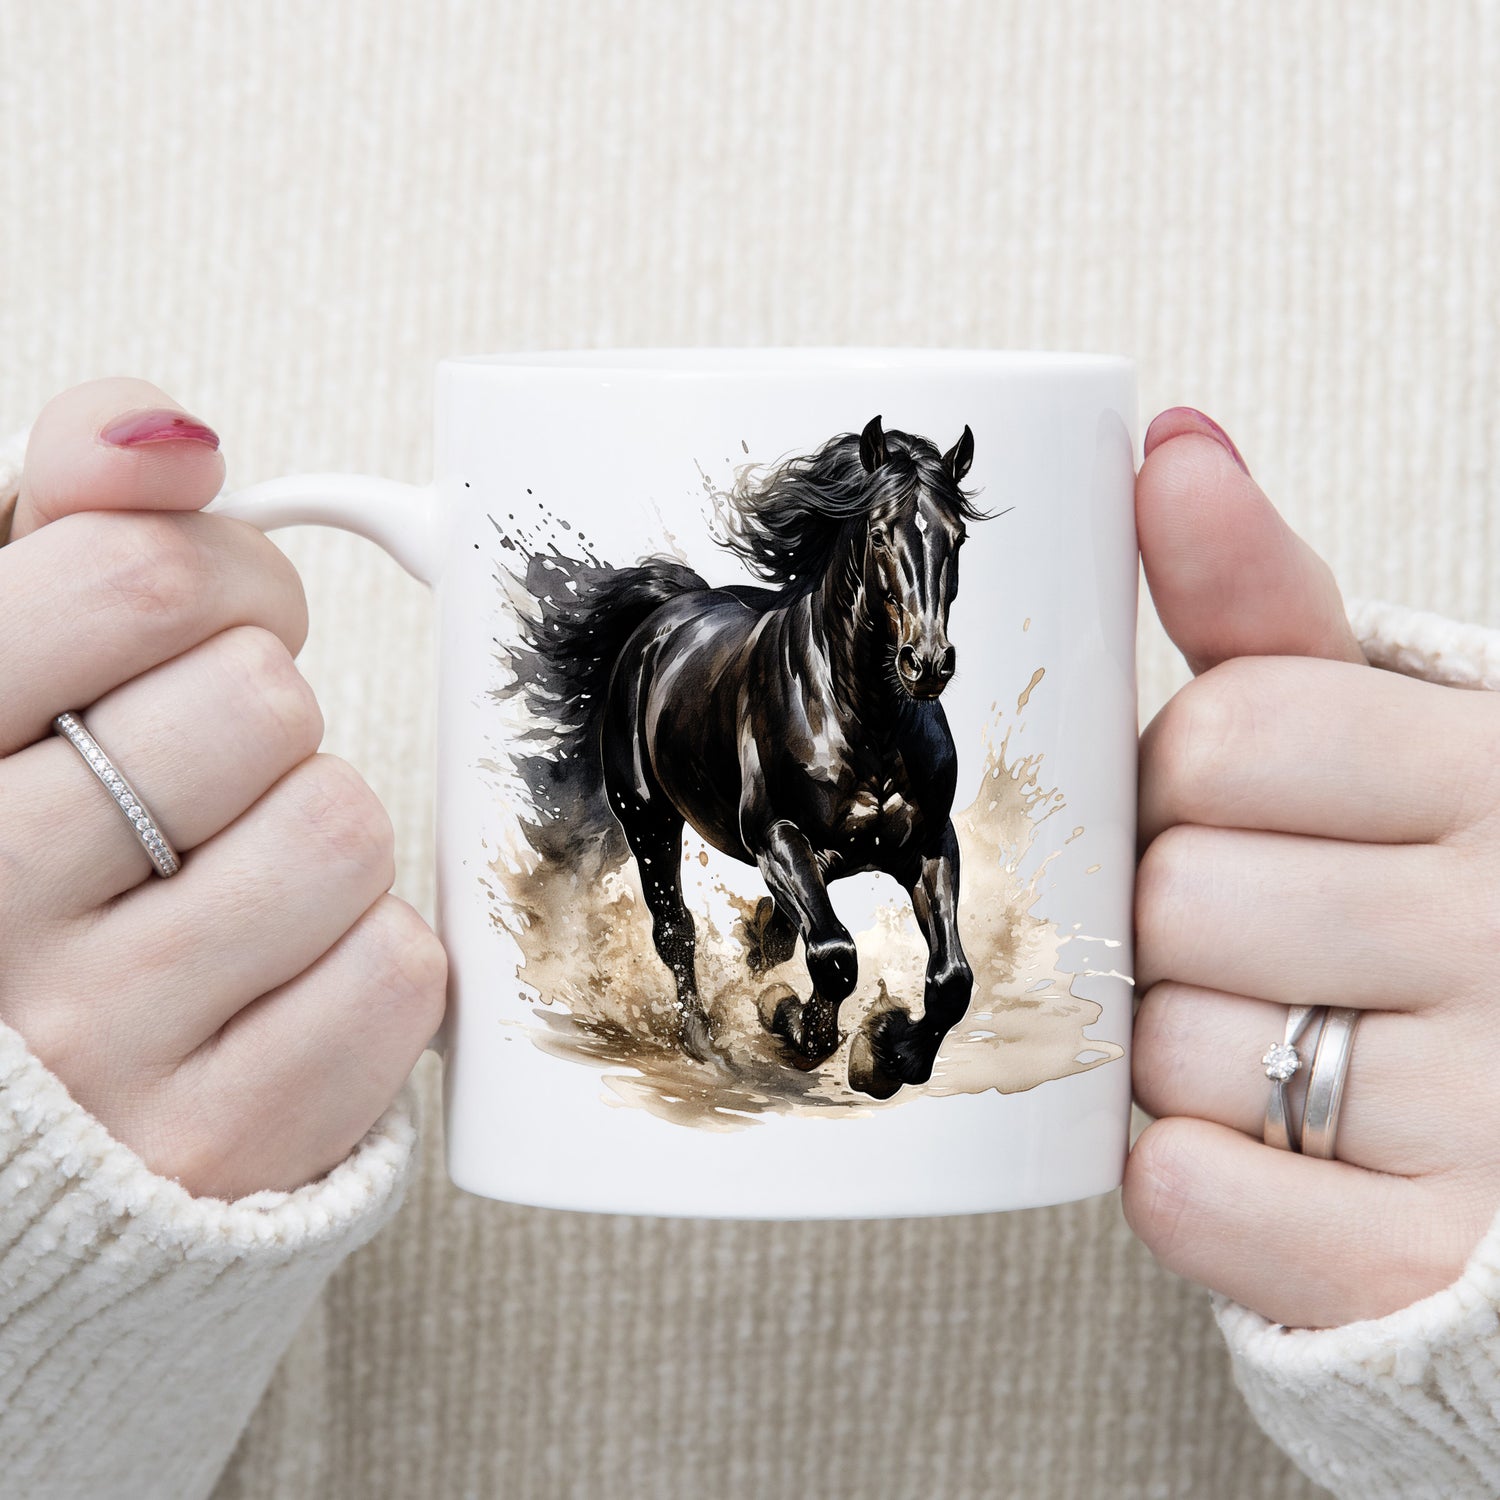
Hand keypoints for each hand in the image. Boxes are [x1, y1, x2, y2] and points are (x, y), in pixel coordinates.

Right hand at [0, 379, 444, 1198]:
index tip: (204, 619)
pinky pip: (396, 970)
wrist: (29, 1112)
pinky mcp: (220, 1143)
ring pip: (340, 827)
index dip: (219, 577)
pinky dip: (363, 957)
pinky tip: (271, 977)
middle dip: (261, 711)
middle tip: (207, 768)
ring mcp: (97, 1046)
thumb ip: (68, 523)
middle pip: (261, 701)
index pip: (135, 581)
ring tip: (227, 878)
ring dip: (314, 833)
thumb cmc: (26, 849)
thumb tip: (171, 434)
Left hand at [1123, 407, 1499, 1329]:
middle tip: (1230, 931)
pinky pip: (1194, 1196)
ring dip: (1170, 1044)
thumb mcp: (1379, 725)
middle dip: (1165, 913)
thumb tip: (1170, 443)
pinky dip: (1182, 1175)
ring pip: (1173, 1049)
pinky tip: (1242, 1142)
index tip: (1217, 803)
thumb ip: (1264, 601)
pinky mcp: (1423, 1260)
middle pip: (1179, 894)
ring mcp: (1490, 1112)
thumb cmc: (1424, 883)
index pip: (1231, 732)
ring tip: (1261, 1033)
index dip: (1181, 774)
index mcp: (1495, 772)